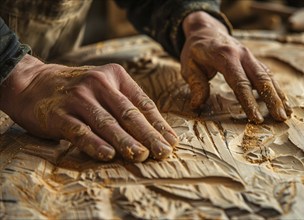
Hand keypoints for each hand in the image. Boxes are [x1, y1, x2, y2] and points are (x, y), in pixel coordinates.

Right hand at [0, 54, 177, 161]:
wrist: (34, 83)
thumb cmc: (78, 90)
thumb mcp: (105, 88)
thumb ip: (125, 104)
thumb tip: (154, 131)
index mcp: (116, 76)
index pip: (143, 103)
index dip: (159, 124)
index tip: (172, 142)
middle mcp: (99, 83)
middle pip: (129, 113)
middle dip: (148, 135)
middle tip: (163, 152)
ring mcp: (79, 97)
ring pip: (107, 122)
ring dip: (126, 141)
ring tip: (141, 156)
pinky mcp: (59, 113)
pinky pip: (80, 130)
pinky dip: (94, 143)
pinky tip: (108, 155)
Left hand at [181, 11, 291, 122]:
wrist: (206, 31)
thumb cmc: (195, 51)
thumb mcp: (188, 66)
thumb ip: (196, 84)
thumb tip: (197, 106)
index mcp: (225, 56)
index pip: (240, 82)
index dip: (249, 101)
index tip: (256, 119)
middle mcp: (242, 54)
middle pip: (261, 79)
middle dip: (272, 99)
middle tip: (280, 118)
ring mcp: (250, 56)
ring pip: (268, 76)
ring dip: (278, 94)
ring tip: (286, 113)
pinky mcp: (253, 60)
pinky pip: (267, 74)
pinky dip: (275, 88)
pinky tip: (282, 101)